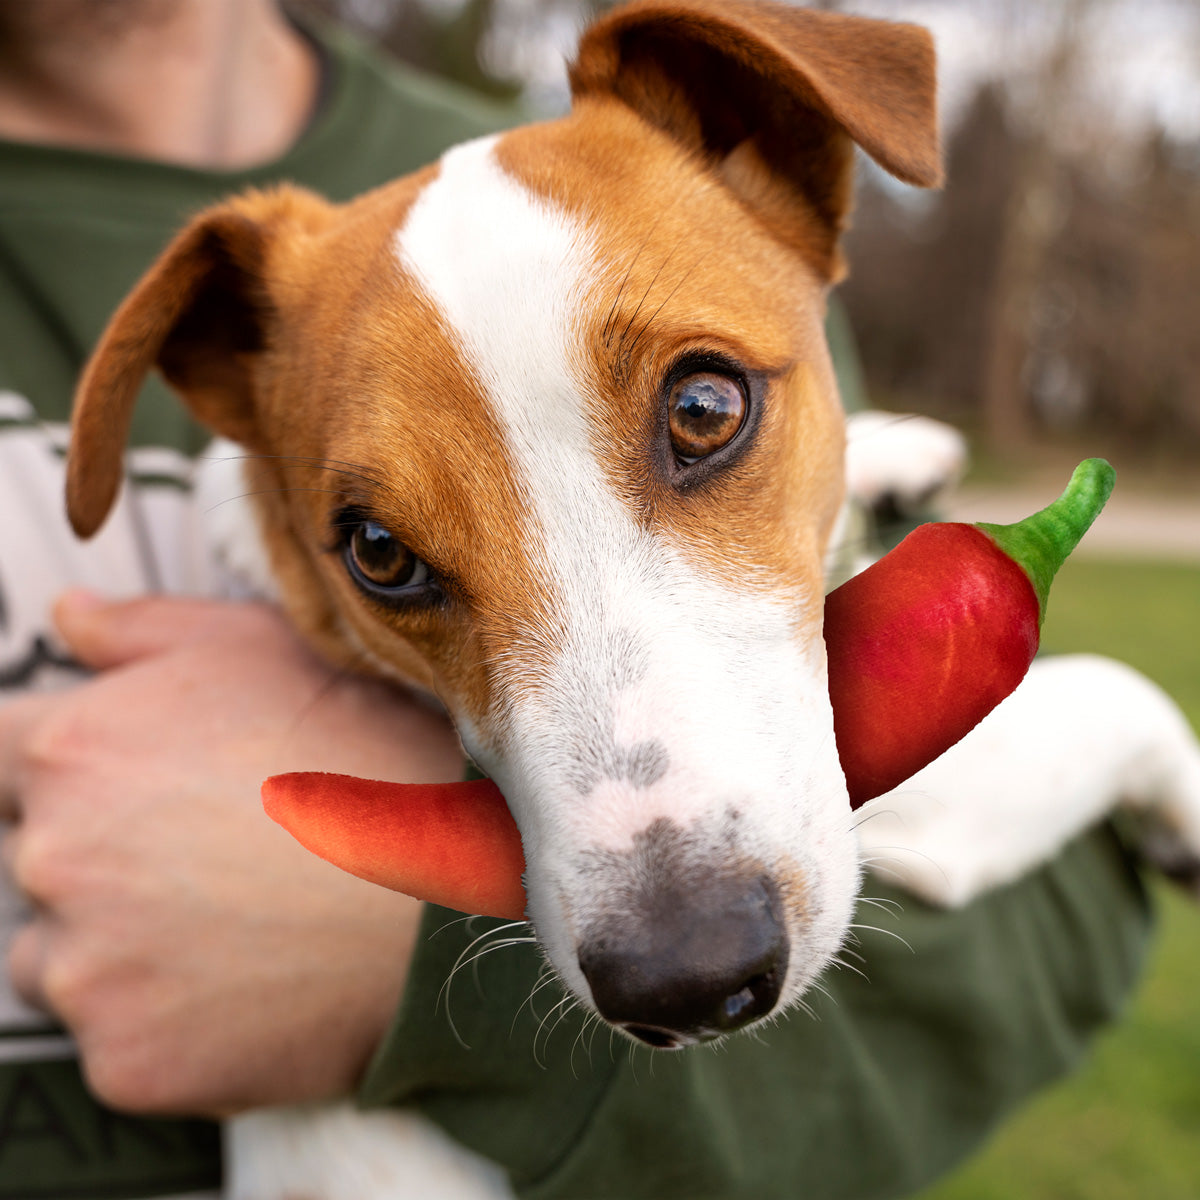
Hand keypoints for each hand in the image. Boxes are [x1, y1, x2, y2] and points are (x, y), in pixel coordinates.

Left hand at [0, 592, 462, 1115]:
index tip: (116, 782)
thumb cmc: (367, 754)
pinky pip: (111, 1037)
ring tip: (229, 916)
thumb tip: (71, 618)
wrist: (449, 883)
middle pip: (33, 856)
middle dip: (101, 849)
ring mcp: (87, 967)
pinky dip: (161, 1015)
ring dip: (114, 941)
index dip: (62, 766)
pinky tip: (244, 976)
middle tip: (209, 846)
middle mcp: (56, 855)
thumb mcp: (263, 646)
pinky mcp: (125, 1059)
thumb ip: (144, 628)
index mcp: (74, 748)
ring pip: (58, 953)